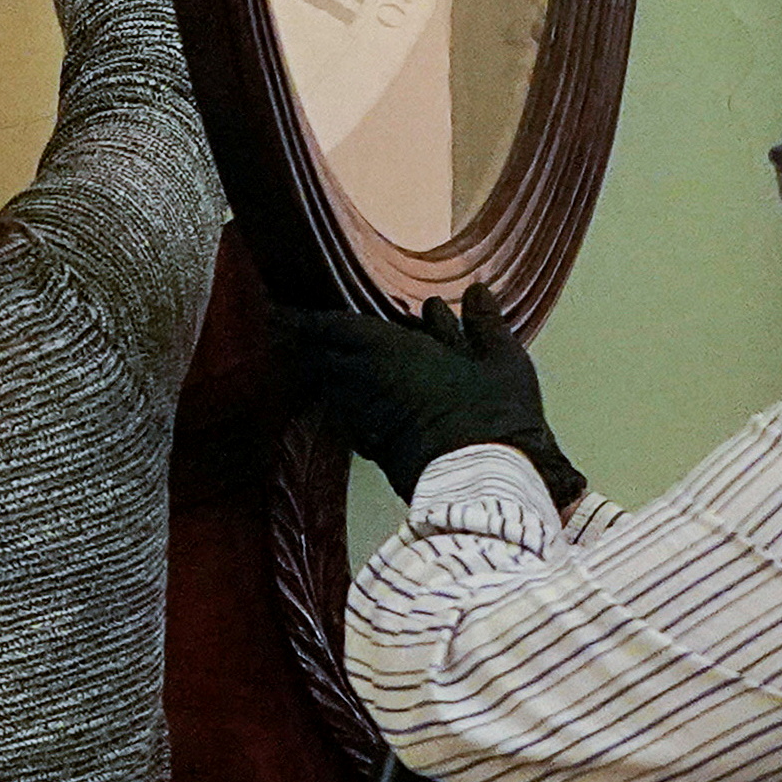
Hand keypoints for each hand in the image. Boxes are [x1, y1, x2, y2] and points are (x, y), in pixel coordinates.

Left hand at [275, 286, 582, 506]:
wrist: (483, 488)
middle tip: (303, 328)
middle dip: (314, 342)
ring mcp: (367, 420)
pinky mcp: (376, 450)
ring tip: (339, 356)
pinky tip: (371, 394)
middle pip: (323, 358)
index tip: (279, 307)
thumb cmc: (494, 415)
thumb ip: (486, 324)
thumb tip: (478, 293)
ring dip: (335, 369)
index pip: (330, 327)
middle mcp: (365, 384)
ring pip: (337, 387)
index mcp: (387, 351)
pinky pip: (354, 413)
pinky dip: (356, 396)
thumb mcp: (502, 361)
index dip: (303, 316)